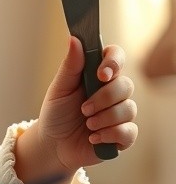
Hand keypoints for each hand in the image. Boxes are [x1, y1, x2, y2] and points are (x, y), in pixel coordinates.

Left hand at [37, 35, 137, 172]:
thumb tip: (74, 39)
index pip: (116, 57)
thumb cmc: (57, 112)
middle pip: (126, 85)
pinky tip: (94, 138)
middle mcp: (113, 91)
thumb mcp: (59, 88)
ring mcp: (120, 113)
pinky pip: (129, 131)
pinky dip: (110, 134)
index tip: (101, 74)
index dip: (113, 62)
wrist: (53, 144)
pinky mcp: (123, 134)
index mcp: (98, 74)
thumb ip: (70, 66)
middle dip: (104, 98)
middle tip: (83, 109)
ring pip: (129, 109)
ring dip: (105, 118)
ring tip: (87, 125)